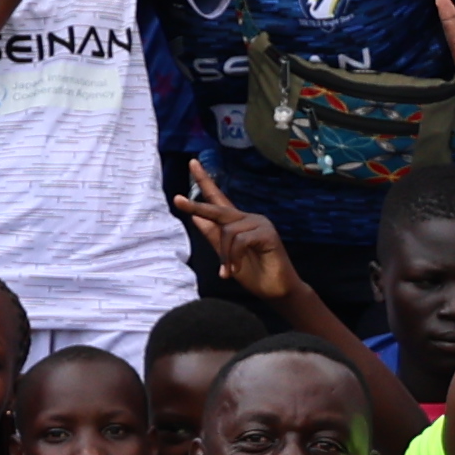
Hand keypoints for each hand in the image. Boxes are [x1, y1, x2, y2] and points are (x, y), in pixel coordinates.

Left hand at [166, 159, 297, 305]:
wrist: (277, 290)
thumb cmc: (254, 273)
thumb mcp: (226, 255)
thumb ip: (213, 236)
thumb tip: (195, 216)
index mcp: (237, 222)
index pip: (218, 198)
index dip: (205, 181)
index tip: (192, 163)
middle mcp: (248, 218)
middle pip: (218, 208)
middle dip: (197, 206)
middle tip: (177, 200)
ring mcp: (259, 223)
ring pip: (228, 231)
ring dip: (225, 254)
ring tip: (230, 270)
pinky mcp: (268, 232)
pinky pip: (240, 240)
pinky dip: (234, 257)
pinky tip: (235, 270)